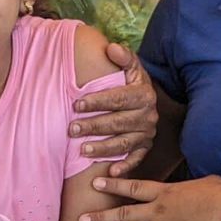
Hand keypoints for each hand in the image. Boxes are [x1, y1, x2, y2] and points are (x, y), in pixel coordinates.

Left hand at [70, 42, 158, 175]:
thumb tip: (110, 47)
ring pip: (124, 143)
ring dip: (103, 148)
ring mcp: (147, 134)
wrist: (146, 100)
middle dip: (94, 126)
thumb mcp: (131, 68)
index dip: (97, 102)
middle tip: (71, 129)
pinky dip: (124, 166)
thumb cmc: (131, 83)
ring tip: (82, 151)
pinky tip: (109, 172)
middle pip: (118, 122)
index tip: (76, 104)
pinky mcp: (145, 148)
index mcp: (144, 94)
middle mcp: (148, 115)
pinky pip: (136, 159)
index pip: (118, 98)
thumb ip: (123, 57)